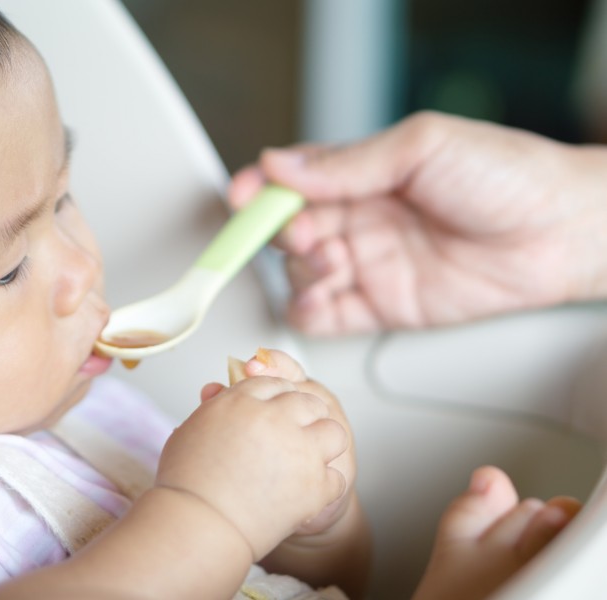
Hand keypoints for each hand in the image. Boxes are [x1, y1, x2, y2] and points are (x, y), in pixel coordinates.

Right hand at [157, 365, 347, 559]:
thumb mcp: (189, 431)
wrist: (198, 524)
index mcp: (241, 401)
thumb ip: (210, 408)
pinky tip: (308, 494)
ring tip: (311, 457)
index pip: (272, 382)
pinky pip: (334, 476)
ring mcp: (300, 450)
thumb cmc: (187, 482)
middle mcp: (275, 419)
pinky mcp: (314, 484)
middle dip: (306, 412)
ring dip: (324, 442)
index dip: (276, 394)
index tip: (276, 406)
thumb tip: (216, 391)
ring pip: (332, 432)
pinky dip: (324, 486)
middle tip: (298, 430)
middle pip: (307, 401)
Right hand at [229, 111, 606, 334]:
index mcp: (362, 174)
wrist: (563, 232)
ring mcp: (369, 264)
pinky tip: (318, 301)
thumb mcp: (422, 147)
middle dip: (280, 234)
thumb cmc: (507, 176)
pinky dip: (310, 312)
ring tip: (331, 262)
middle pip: (288, 231)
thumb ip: (348, 164)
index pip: (292, 182)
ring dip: (300, 272)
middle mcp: (359, 219)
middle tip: (299, 233)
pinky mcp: (383, 307)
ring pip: (301, 274)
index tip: (243, 198)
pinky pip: (327, 316)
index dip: (260, 190)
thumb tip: (281, 166)